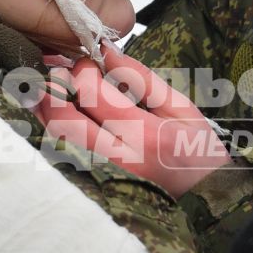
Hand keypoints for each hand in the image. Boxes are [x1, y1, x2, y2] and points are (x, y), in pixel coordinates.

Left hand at [35, 44, 232, 196]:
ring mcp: (104, 178)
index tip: (88, 61)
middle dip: (54, 90)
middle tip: (60, 72)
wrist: (206, 200)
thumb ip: (142, 79)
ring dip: (45, 111)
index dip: (82, 71)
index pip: (94, 95)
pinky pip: (62, 157)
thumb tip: (108, 52)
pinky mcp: (95, 187)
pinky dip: (51, 133)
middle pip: (65, 121)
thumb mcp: (182, 109)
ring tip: (50, 90)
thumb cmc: (199, 151)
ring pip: (56, 142)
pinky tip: (55, 116)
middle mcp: (120, 160)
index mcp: (146, 135)